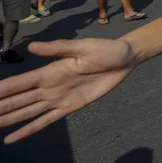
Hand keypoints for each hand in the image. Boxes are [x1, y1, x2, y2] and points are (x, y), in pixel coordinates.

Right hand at [0, 39, 135, 143]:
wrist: (125, 59)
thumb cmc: (105, 49)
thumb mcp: (83, 47)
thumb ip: (58, 48)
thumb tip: (32, 47)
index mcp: (49, 71)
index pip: (18, 83)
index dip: (0, 90)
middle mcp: (48, 86)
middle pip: (17, 100)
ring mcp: (58, 98)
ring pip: (26, 112)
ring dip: (7, 119)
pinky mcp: (70, 107)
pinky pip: (46, 121)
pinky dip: (29, 130)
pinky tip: (12, 138)